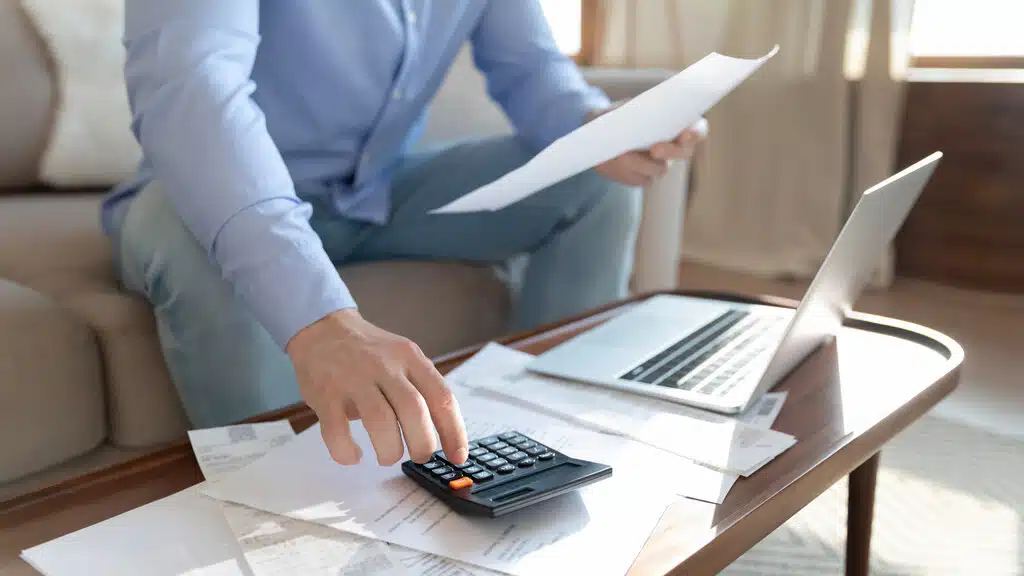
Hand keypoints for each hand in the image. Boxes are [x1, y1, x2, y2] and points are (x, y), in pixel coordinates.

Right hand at [286, 309, 468, 466]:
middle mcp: (384, 366)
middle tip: (420, 456)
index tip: (458, 457)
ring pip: (380, 421)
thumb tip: (443, 435)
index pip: (442, 397)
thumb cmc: (368, 352)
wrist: (322, 328)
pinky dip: (347, 451)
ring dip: (389, 450)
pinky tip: (353, 455)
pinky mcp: (326, 393)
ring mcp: (354, 378)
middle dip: (422, 444)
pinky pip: (337, 431)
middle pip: (414, 410)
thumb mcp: (403, 357)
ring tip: (387, 456)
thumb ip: (420, 388)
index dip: (454, 432)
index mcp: (410, 358)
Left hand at [589, 103, 707, 186]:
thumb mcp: (623, 106)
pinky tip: (618, 163)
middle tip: (654, 149)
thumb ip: (629, 109)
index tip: (684, 134)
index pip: (698, 129)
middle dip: (670, 151)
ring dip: (642, 163)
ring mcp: (661, 163)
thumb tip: (625, 115)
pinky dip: (630, 172)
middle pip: (684, 152)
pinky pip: (643, 179)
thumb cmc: (616, 115)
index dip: (695, 133)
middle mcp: (674, 145)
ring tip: (622, 155)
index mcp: (677, 123)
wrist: (599, 136)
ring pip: (661, 169)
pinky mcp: (645, 177)